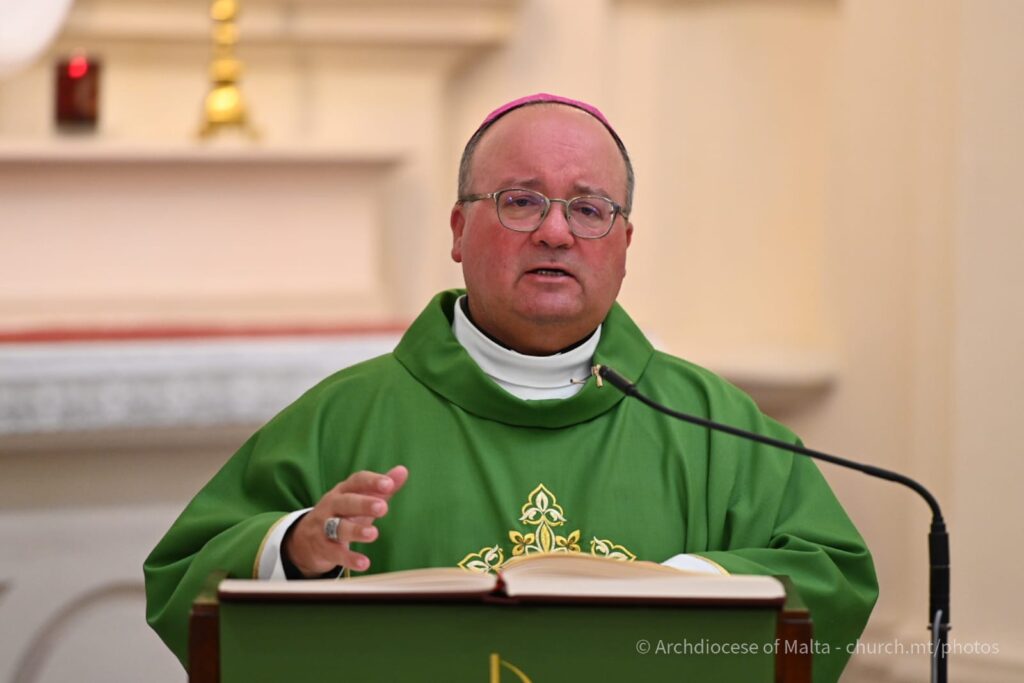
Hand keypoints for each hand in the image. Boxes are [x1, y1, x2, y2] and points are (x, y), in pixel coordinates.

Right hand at [283, 465, 408, 576]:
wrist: (305, 538)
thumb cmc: (342, 513)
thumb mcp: (360, 499)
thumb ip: (381, 488)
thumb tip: (403, 470)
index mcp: (343, 491)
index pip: (357, 481)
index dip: (372, 482)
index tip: (389, 484)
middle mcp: (331, 506)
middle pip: (346, 502)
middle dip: (363, 504)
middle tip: (383, 508)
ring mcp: (323, 527)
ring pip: (338, 527)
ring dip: (355, 531)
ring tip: (373, 534)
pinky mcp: (322, 548)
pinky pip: (335, 553)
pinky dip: (349, 559)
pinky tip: (364, 563)